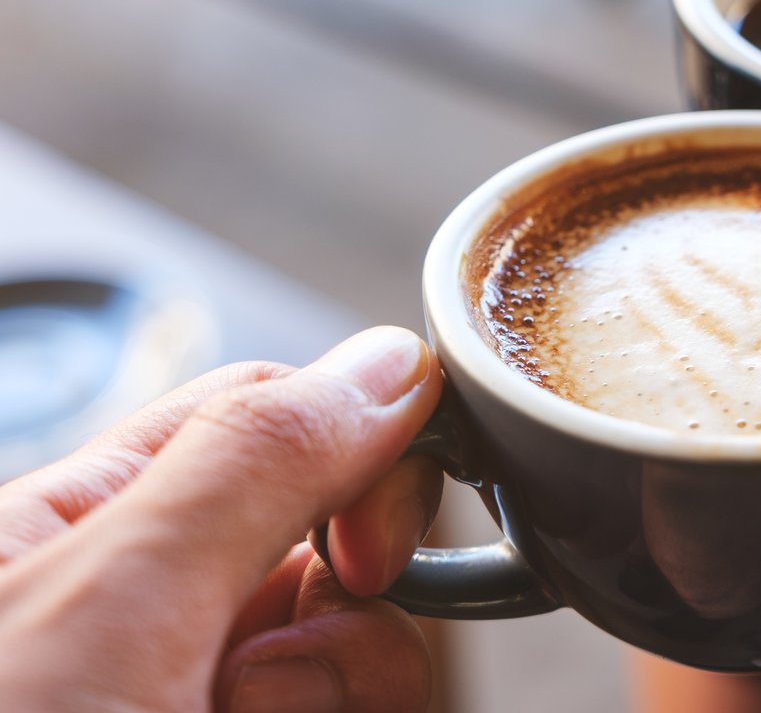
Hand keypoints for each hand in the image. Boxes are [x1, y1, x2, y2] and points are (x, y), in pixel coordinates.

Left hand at [0, 326, 443, 711]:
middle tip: (270, 681)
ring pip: (362, 641)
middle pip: (338, 534)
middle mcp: (146, 606)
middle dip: (352, 599)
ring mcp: (198, 685)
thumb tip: (397, 362)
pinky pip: (358, 704)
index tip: (372, 551)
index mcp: (83, 523)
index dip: (360, 457)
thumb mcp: (112, 605)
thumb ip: (256, 464)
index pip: (272, 414)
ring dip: (345, 687)